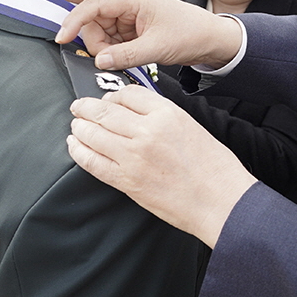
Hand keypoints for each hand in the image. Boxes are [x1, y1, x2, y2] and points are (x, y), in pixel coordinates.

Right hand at [56, 0, 242, 70]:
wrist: (214, 40)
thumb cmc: (192, 34)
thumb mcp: (157, 48)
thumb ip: (125, 55)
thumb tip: (98, 61)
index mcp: (134, 0)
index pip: (94, 5)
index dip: (74, 21)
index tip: (62, 38)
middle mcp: (131, 6)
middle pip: (95, 22)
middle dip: (96, 42)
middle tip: (110, 59)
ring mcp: (133, 18)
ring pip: (104, 33)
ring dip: (107, 49)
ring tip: (128, 58)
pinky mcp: (137, 31)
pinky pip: (115, 41)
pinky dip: (116, 52)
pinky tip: (130, 58)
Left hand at [67, 86, 254, 246]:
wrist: (220, 201)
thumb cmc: (215, 168)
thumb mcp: (191, 127)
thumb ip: (163, 118)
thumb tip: (137, 115)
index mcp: (167, 113)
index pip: (128, 94)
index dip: (112, 95)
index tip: (108, 99)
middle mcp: (147, 131)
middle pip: (105, 110)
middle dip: (86, 107)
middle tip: (79, 107)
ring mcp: (133, 156)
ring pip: (93, 133)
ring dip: (80, 128)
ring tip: (76, 126)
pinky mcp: (126, 180)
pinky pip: (92, 162)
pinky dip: (79, 152)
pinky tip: (75, 146)